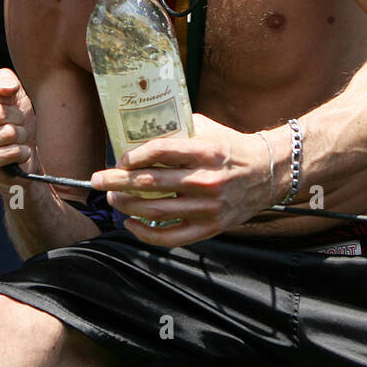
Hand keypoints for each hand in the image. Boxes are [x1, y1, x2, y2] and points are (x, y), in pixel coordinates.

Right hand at [0, 67, 36, 187]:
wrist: (21, 151)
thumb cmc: (11, 119)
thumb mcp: (10, 92)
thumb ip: (5, 80)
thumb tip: (7, 88)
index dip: (5, 95)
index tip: (7, 101)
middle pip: (0, 112)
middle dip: (17, 118)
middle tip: (14, 123)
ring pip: (8, 133)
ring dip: (20, 136)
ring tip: (13, 139)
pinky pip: (10, 151)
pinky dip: (21, 151)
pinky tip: (16, 152)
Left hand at [91, 113, 272, 246]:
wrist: (269, 172)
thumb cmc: (232, 147)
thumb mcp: (208, 129)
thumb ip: (177, 131)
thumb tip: (141, 132)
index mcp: (205, 151)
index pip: (159, 152)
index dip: (132, 157)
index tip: (118, 159)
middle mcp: (205, 180)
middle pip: (149, 183)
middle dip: (116, 182)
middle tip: (97, 180)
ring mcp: (208, 207)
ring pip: (155, 211)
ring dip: (126, 205)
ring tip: (112, 199)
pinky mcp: (210, 227)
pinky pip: (171, 236)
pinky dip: (145, 233)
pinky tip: (131, 223)